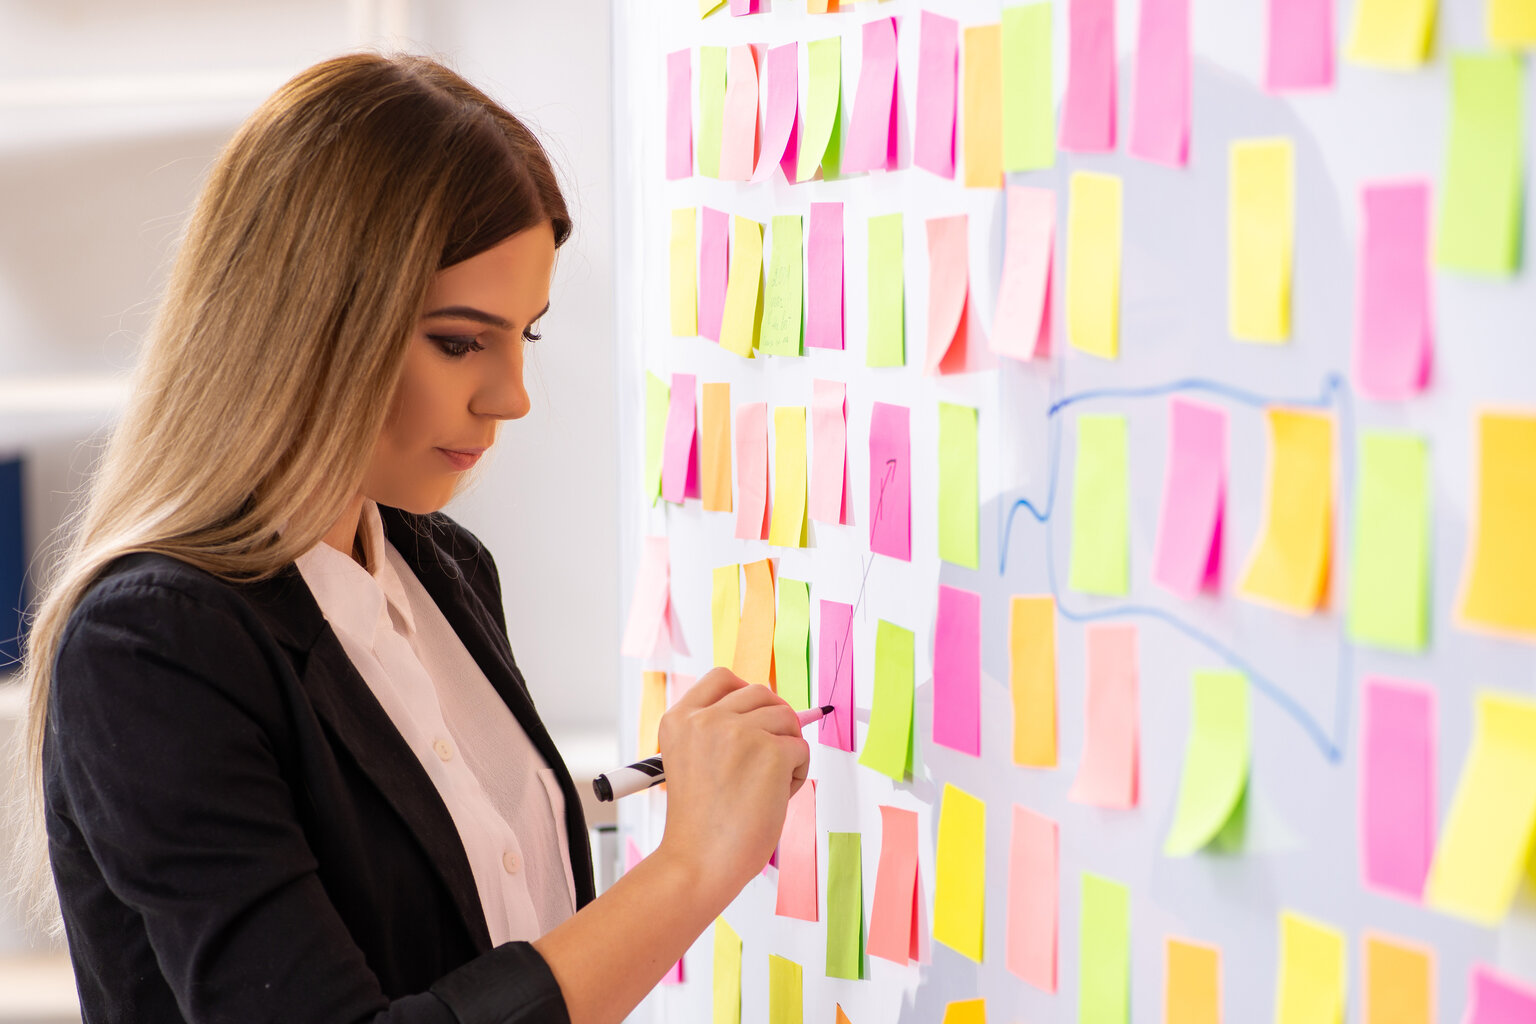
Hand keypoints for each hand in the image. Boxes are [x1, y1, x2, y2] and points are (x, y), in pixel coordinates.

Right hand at [652, 668, 810, 908]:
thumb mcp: (690, 760)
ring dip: (787, 748)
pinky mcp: (770, 753)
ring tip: (770, 783)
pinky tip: (776, 796)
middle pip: (761, 692)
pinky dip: (798, 773)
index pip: (722, 678)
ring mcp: (738, 733)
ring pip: (786, 718)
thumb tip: (770, 709)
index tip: (754, 716)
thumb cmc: (700, 823)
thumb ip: (716, 731)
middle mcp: (706, 719)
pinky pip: (802, 749)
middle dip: (775, 720)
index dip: (746, 693)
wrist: (699, 862)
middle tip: (772, 755)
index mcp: (679, 719)